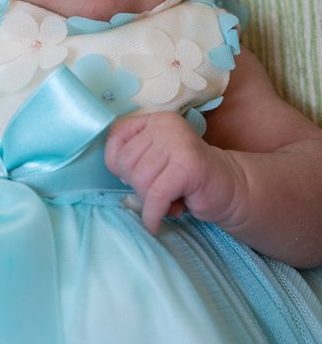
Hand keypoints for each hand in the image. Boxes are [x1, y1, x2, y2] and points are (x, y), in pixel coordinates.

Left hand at [105, 112, 241, 233]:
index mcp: (155, 120)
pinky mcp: (188, 166)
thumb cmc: (185, 177)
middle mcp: (166, 126)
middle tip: (157, 192)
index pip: (117, 136)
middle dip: (137, 185)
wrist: (228, 187)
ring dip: (150, 201)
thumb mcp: (155, 159)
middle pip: (127, 162)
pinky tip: (156, 224)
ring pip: (141, 180)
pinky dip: (153, 215)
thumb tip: (114, 171)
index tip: (129, 176)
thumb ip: (134, 157)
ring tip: (168, 201)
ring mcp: (179, 143)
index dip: (115, 162)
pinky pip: (156, 196)